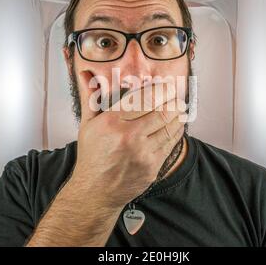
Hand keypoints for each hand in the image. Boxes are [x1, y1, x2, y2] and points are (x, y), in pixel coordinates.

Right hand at [70, 74, 186, 209]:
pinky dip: (178, 131)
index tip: (166, 85)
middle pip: (161, 111)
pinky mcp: (152, 166)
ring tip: (180, 108)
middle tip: (176, 95)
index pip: (144, 98)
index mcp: (112, 121)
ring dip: (178, 114)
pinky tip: (178, 125)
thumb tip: (85, 73)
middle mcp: (129, 136)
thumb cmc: (92, 156)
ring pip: (169, 126)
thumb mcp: (87, 124)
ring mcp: (142, 152)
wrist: (95, 191)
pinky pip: (171, 143)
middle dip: (173, 100)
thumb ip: (91, 97)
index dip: (160, 89)